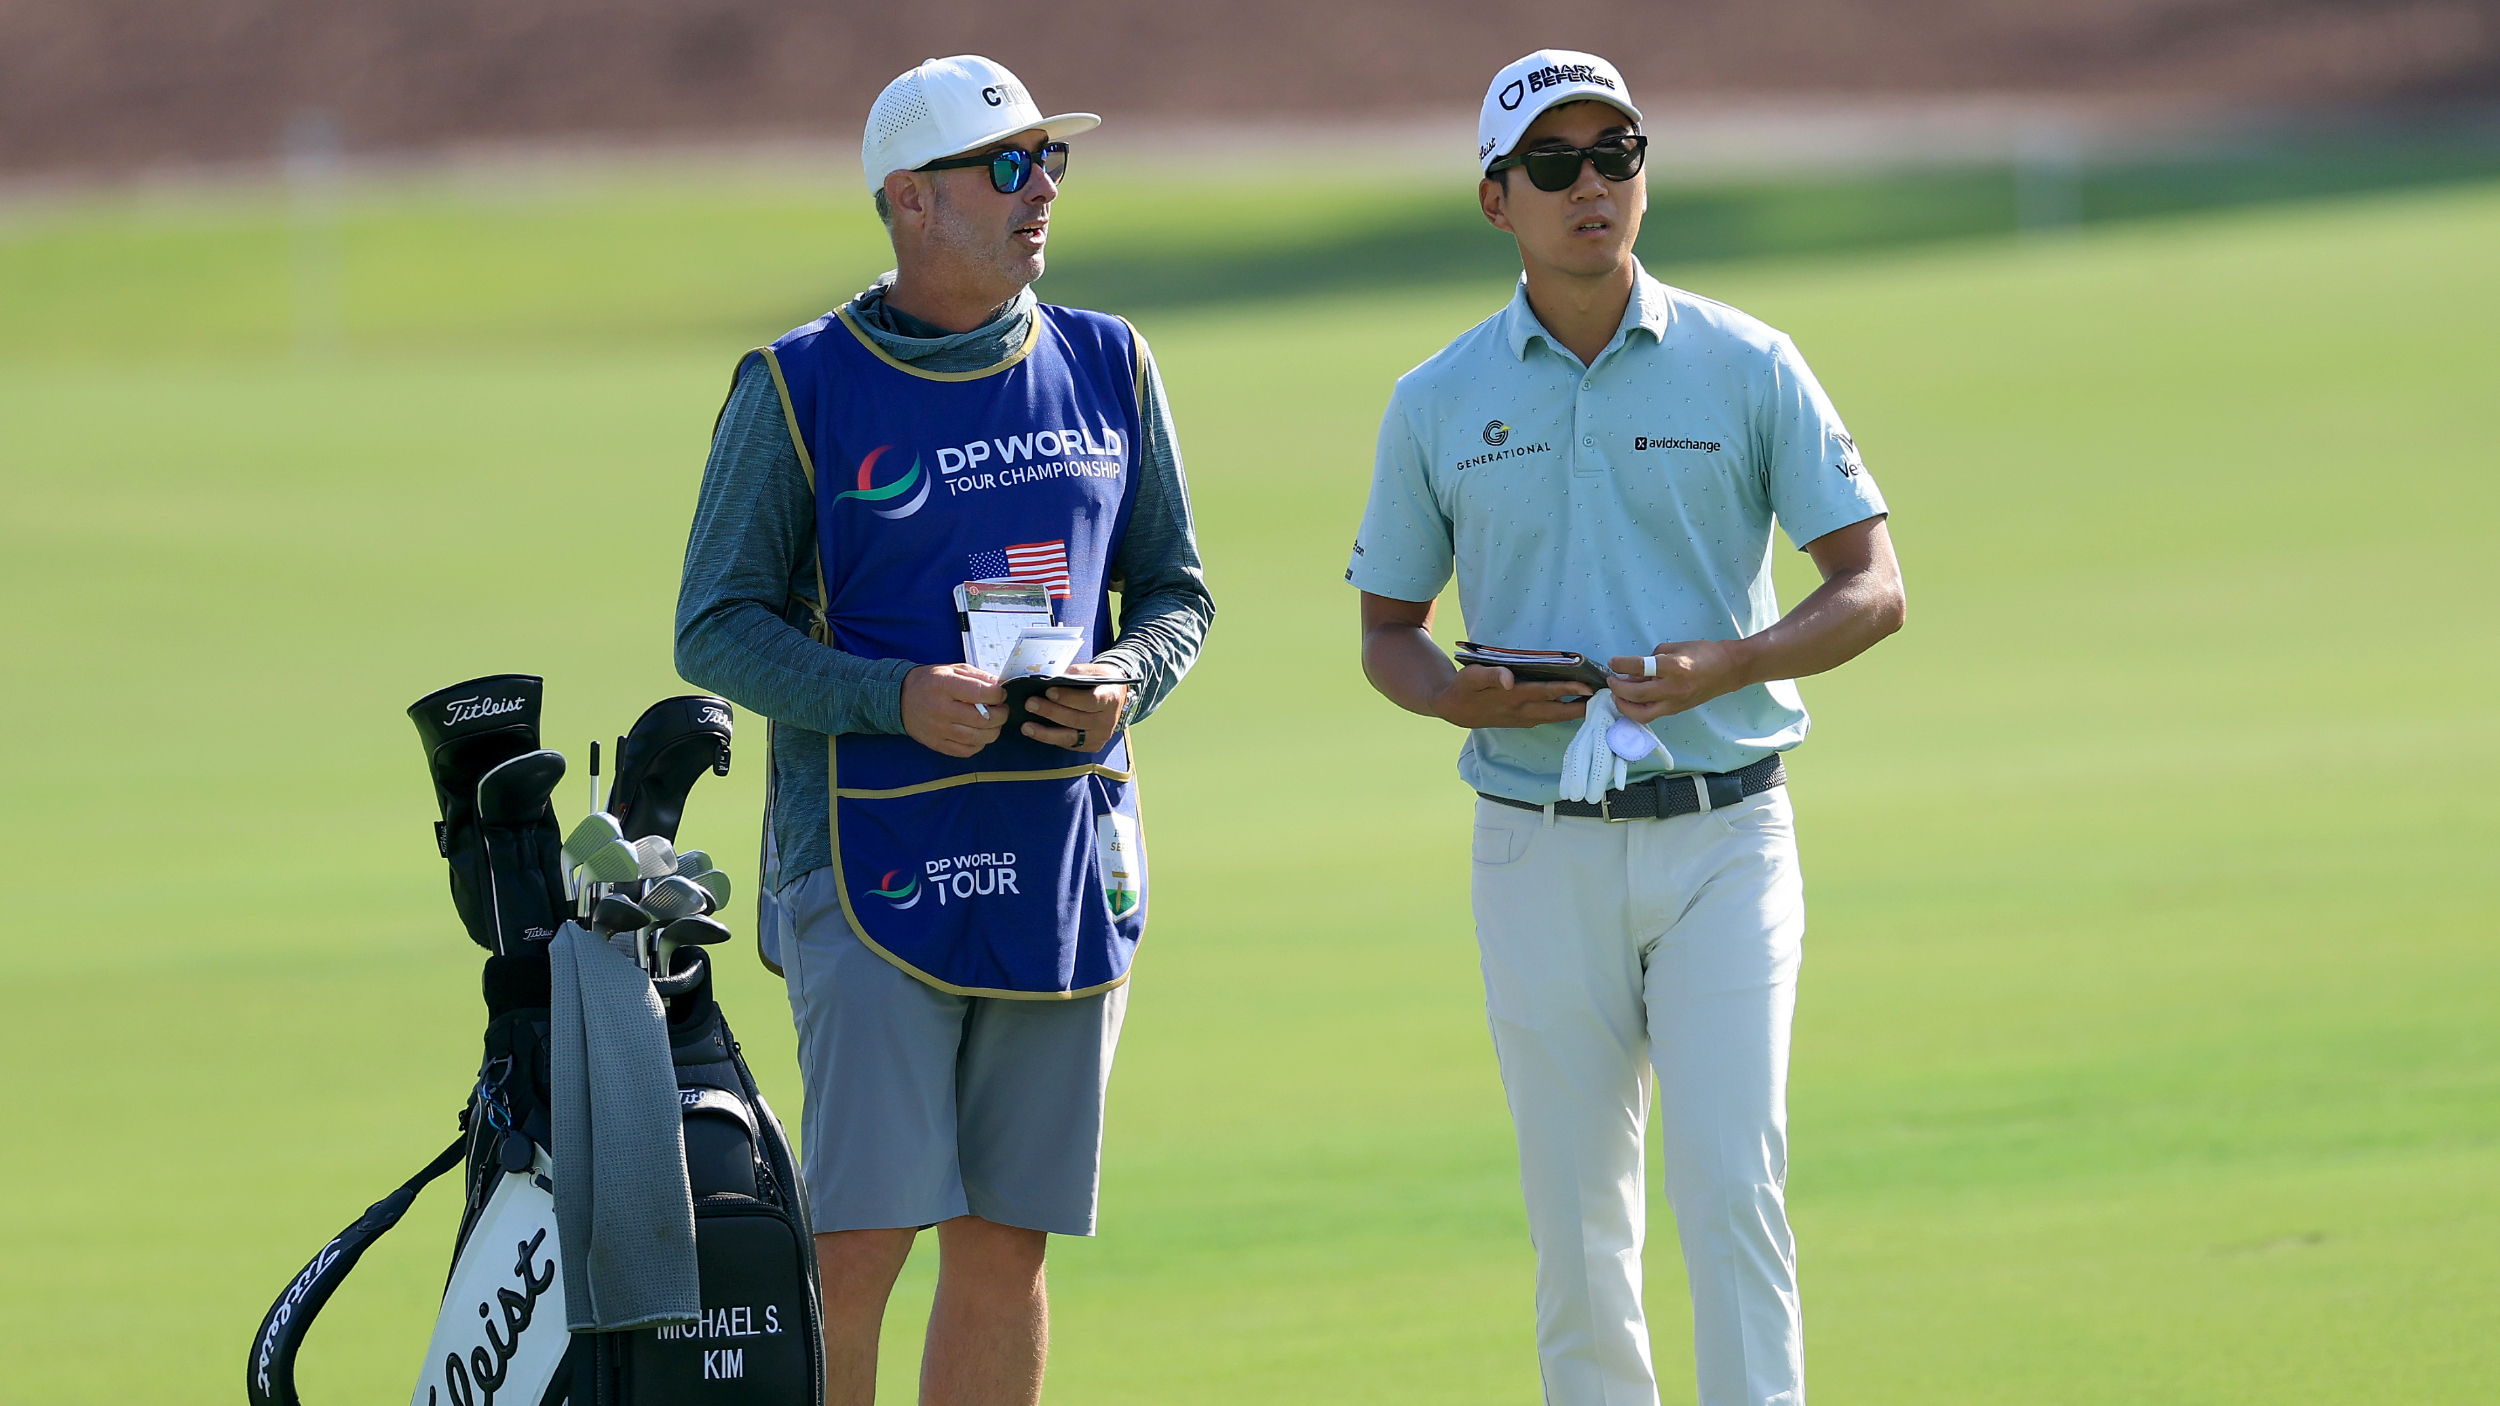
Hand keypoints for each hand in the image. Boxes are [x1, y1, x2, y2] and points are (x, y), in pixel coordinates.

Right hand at [903, 664, 1007, 757]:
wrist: (900, 699)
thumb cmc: (930, 682)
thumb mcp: (952, 669)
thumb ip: (978, 677)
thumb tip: (1001, 686)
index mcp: (944, 685)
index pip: (981, 693)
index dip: (998, 694)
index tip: (1001, 694)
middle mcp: (941, 709)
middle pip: (983, 719)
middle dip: (1001, 715)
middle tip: (1001, 709)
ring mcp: (938, 730)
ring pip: (978, 738)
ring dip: (993, 731)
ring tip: (993, 722)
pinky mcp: (936, 744)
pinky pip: (966, 751)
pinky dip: (979, 744)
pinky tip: (978, 734)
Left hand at [1022, 662, 1130, 751]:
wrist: (1116, 696)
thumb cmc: (1101, 681)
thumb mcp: (1094, 670)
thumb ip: (1077, 673)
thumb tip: (1055, 678)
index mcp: (1110, 698)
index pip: (1089, 701)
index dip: (1068, 697)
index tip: (1049, 691)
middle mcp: (1108, 720)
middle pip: (1076, 719)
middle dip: (1051, 712)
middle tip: (1030, 704)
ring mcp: (1100, 736)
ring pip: (1070, 737)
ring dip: (1045, 732)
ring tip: (1026, 726)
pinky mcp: (1092, 745)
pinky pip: (1069, 744)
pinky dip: (1051, 738)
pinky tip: (1036, 732)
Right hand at [1430, 665, 1591, 728]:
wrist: (1453, 709)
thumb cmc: (1464, 688)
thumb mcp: (1472, 676)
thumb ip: (1491, 675)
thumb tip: (1509, 678)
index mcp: (1513, 698)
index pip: (1547, 693)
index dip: (1569, 690)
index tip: (1590, 687)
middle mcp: (1522, 711)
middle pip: (1560, 711)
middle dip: (1584, 706)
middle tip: (1607, 697)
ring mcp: (1524, 719)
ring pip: (1557, 717)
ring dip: (1578, 712)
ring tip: (1599, 701)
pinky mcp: (1523, 721)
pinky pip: (1550, 718)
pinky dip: (1566, 712)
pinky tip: (1578, 705)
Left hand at [1605, 641, 1751, 721]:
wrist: (1729, 670)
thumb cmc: (1703, 653)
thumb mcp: (1675, 647)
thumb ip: (1652, 658)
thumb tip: (1633, 671)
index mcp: (1674, 667)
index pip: (1639, 667)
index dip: (1621, 664)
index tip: (1613, 662)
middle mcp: (1674, 688)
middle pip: (1636, 694)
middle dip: (1618, 688)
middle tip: (1611, 680)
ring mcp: (1676, 703)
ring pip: (1642, 714)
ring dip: (1624, 706)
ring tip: (1617, 695)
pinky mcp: (1677, 710)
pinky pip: (1652, 714)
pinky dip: (1637, 709)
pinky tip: (1632, 700)